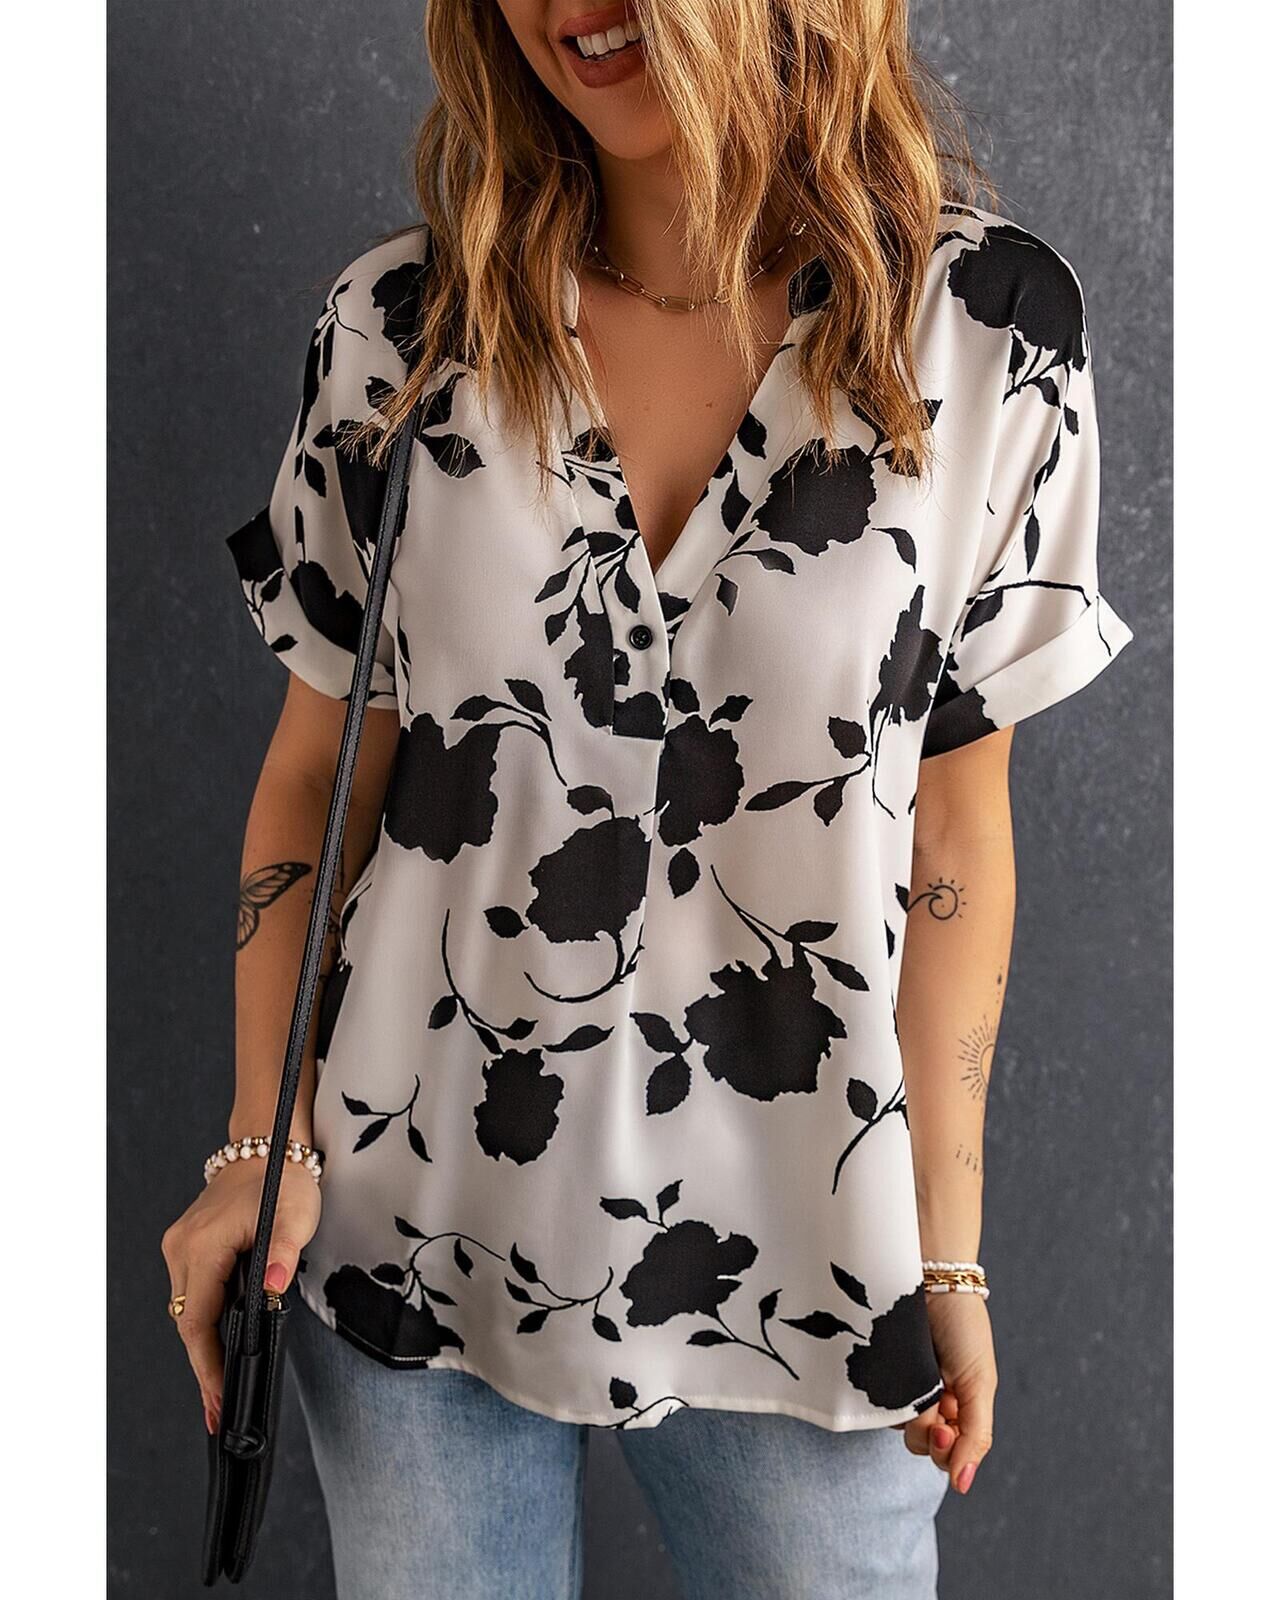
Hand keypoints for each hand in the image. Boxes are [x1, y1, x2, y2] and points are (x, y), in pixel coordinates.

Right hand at [160, 1156, 320, 1434]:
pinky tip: (219, 1346)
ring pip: (187, 1310)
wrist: (266, 1146)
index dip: (207, 1365)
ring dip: (203, 1346)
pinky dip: (205, 1321)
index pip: (198, 1319)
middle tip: (219, 1412)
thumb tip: (272, 1288)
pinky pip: (192, 1293)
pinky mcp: (187, 1246)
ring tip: (221, 1389)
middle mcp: (181, 1248)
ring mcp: (180, 1246)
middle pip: (187, 1322)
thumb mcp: (295, 1215)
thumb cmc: (283, 1180)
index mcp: (202, 1245)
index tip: (219, 1401)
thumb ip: (283, 1252)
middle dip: (204, 1367)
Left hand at [892, 1291, 995, 1493]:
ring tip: (918, 1374)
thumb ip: (975, 1436)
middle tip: (933, 1402)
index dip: (943, 1452)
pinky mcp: (876, 1369)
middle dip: (924, 1430)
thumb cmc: (964, 1329)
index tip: (941, 1429)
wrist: (935, 1279)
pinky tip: (893, 1369)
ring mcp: (899, 1385)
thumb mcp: (979, 1384)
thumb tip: (962, 1485)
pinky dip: (882, 1391)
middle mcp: (927, 1402)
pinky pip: (872, 1397)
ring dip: (905, 1408)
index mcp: (956, 1410)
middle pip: (919, 1444)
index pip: (946, 1455)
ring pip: (895, 1424)